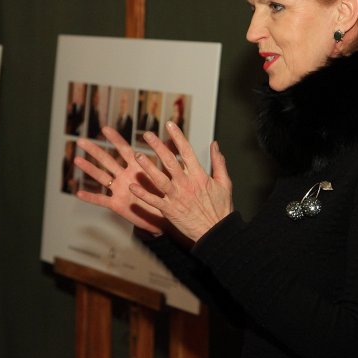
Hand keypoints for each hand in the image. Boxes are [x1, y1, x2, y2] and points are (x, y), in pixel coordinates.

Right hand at [74, 126, 166, 234]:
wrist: (165, 217)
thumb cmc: (166, 195)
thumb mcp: (167, 175)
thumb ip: (166, 158)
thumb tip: (173, 140)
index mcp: (137, 168)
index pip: (124, 150)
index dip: (115, 139)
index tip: (105, 128)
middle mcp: (125, 176)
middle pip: (107, 160)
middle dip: (94, 150)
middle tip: (80, 140)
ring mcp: (120, 190)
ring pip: (101, 177)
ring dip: (89, 169)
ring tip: (76, 159)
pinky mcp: (117, 205)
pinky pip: (102, 200)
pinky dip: (91, 197)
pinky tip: (78, 192)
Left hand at [129, 121, 233, 241]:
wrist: (217, 232)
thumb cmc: (222, 208)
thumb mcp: (225, 183)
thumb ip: (218, 162)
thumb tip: (215, 144)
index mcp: (199, 176)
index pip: (186, 151)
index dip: (177, 136)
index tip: (169, 124)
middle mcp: (186, 184)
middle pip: (169, 162)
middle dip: (157, 146)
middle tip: (147, 135)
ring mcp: (176, 197)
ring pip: (159, 179)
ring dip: (147, 167)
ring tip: (137, 155)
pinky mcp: (169, 211)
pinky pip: (153, 200)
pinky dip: (142, 194)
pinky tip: (132, 186)